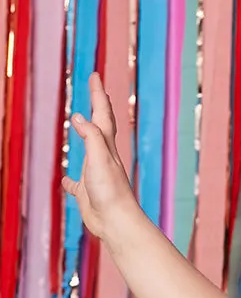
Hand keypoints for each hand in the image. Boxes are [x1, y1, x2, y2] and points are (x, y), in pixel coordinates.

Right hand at [61, 71, 135, 240]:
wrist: (117, 222)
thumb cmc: (110, 191)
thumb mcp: (99, 158)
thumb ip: (91, 137)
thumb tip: (79, 117)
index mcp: (106, 146)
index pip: (102, 114)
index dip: (98, 94)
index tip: (95, 75)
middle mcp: (103, 156)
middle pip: (100, 125)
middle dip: (97, 105)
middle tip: (94, 88)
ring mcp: (96, 174)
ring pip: (90, 149)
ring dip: (85, 135)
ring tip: (80, 125)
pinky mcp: (88, 193)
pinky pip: (77, 183)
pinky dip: (70, 179)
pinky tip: (66, 180)